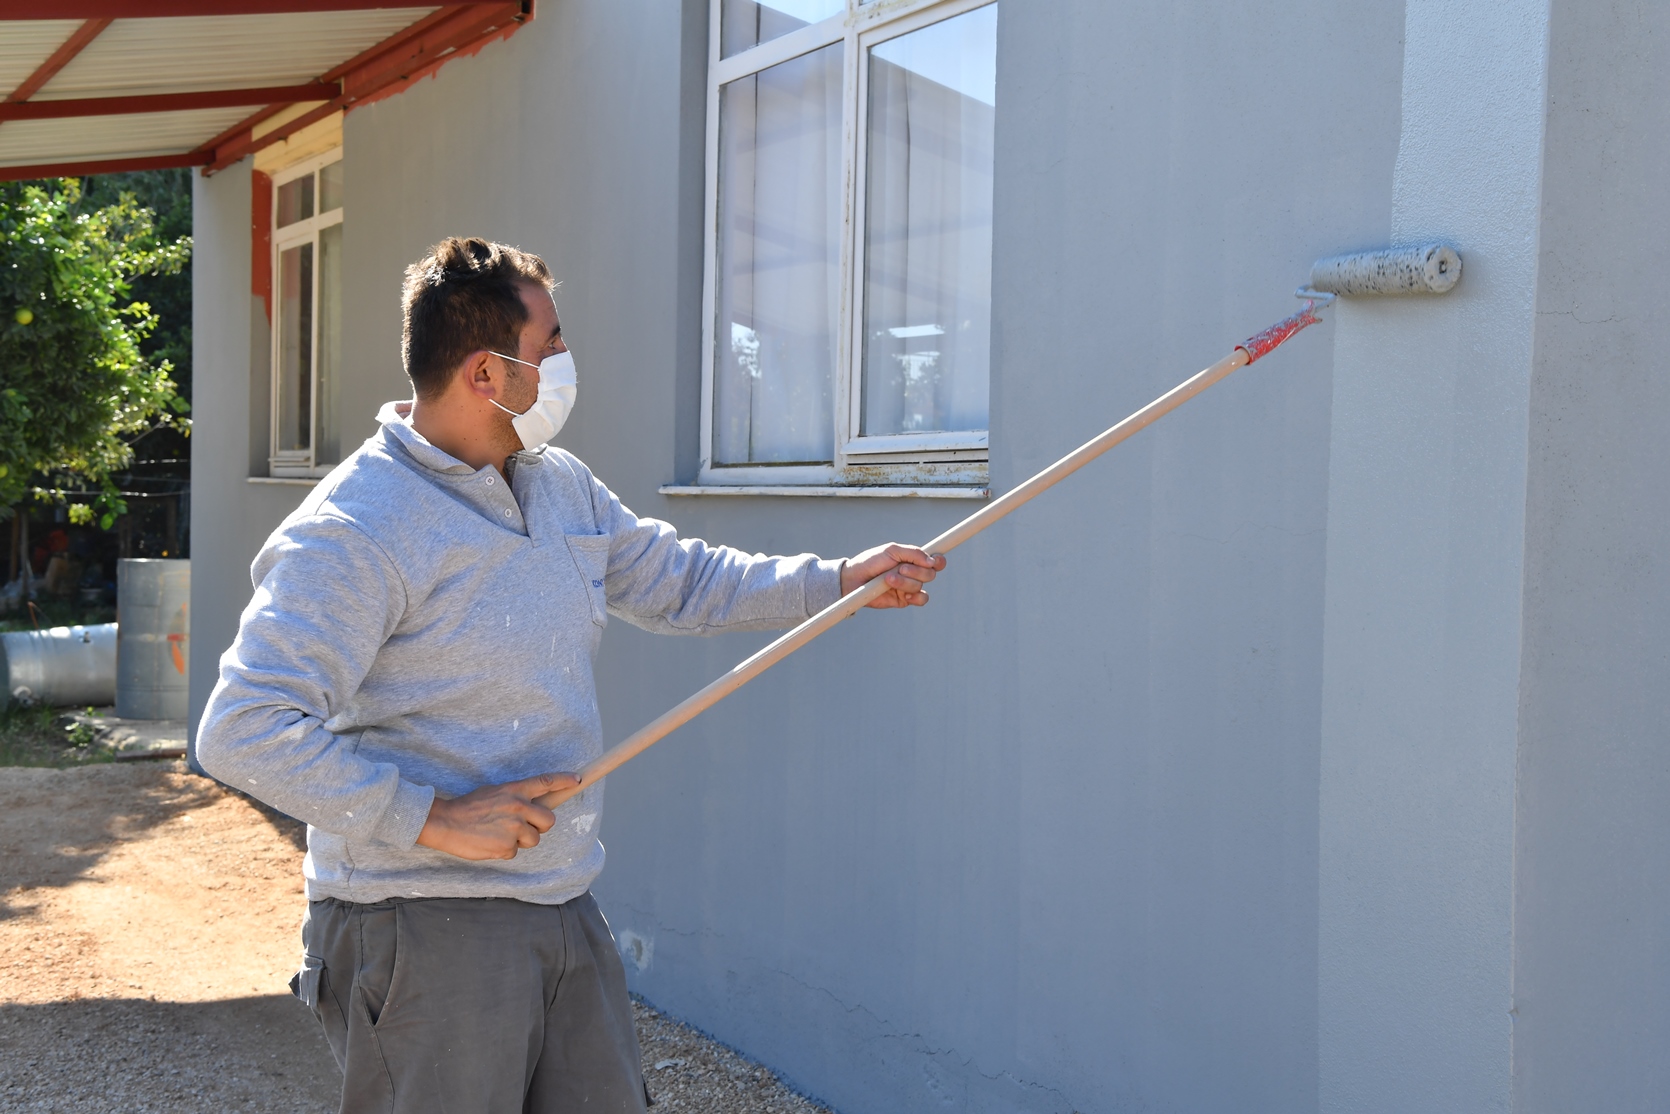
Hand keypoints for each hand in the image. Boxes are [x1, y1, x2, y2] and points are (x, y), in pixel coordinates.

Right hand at [415, 772, 577, 860]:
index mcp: (515, 790)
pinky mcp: (507, 847)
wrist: (445, 822)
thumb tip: (531, 806)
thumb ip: (514, 797)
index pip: (545, 782)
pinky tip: (490, 843)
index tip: (577, 780)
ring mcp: (514, 828)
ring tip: (499, 834)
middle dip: (540, 826)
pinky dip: (505, 851)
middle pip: (549, 820)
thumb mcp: (494, 792)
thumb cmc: (468, 807)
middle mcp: (518, 807)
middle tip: (523, 827)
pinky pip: (515, 852)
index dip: (564, 781)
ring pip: (533, 840)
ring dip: (521, 841)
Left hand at [839, 543, 945, 607]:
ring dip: (905, 582)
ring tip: (888, 579)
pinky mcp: (904, 600)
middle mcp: (914, 573)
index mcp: (913, 559)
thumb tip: (932, 561)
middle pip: (930, 574)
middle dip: (916, 571)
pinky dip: (915, 597)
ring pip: (921, 586)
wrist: (854, 579)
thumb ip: (913, 553)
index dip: (939, 561)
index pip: (935, 560)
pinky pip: (921, 600)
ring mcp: (909, 587)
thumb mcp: (891, 551)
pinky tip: (904, 595)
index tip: (934, 561)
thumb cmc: (871, 561)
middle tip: (899, 569)